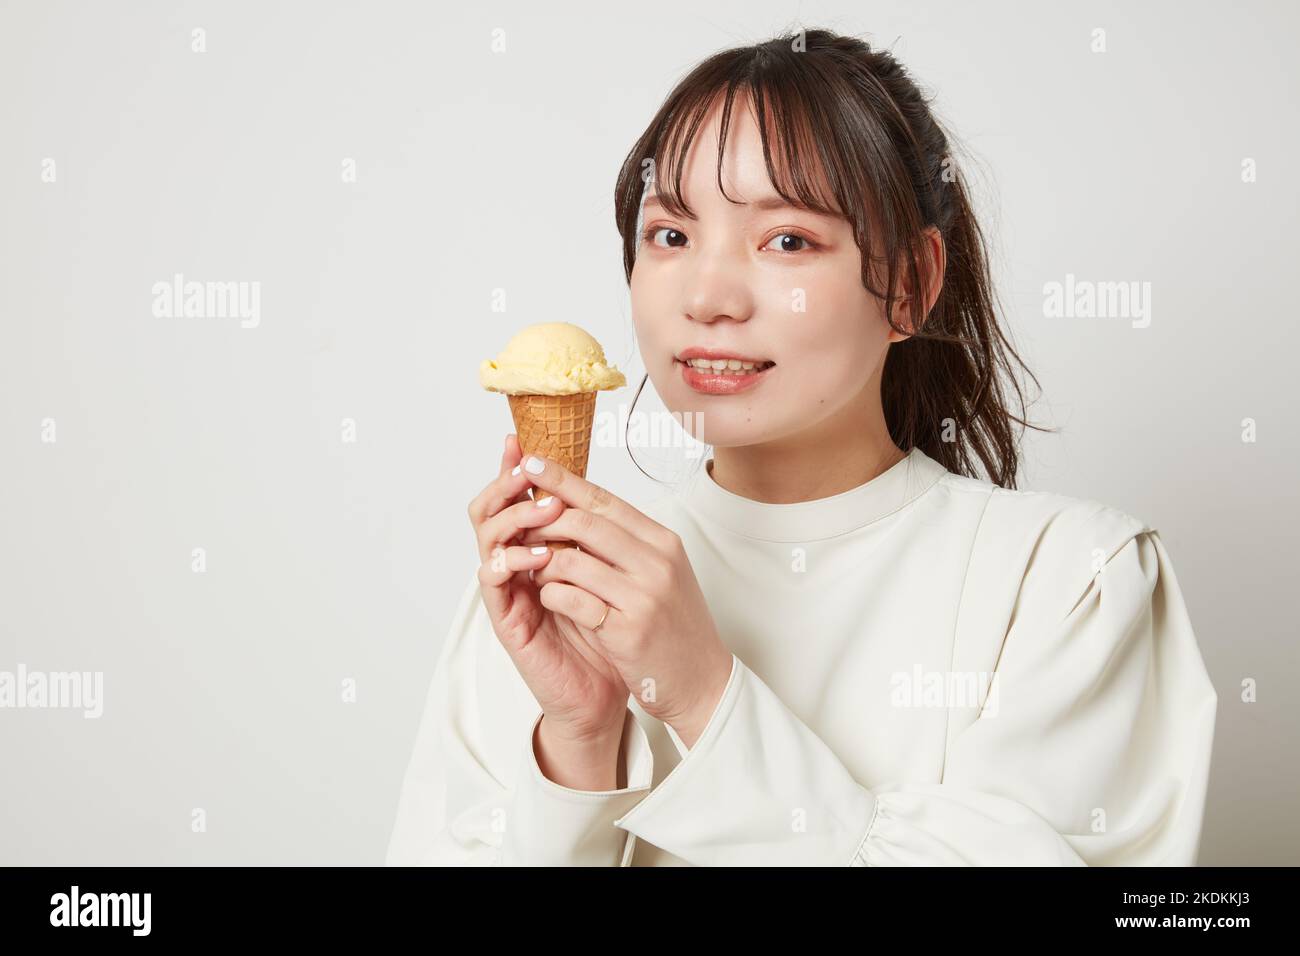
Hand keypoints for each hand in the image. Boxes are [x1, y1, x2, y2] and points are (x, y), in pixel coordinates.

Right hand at [468, 435, 630, 746]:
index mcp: (535, 546)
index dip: (512, 468)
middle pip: (487, 509)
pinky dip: (512, 561)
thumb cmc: (606, 632)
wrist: (604, 691)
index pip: (514, 497)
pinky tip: (539, 556)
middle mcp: (515, 564)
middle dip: (505, 485)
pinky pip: (493, 581)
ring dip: (514, 517)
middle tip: (529, 472)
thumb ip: (592, 534)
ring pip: (486, 538)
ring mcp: (508, 591)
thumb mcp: (606, 571)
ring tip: (546, 511)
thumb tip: (593, 488)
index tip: (518, 440)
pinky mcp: (507, 620)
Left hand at [516, 453, 734, 748]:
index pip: (605, 500)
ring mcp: (643, 596)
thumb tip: (580, 509)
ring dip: (542, 562)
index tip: (532, 462)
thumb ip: (627, 544)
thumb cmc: (675, 625)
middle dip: (543, 519)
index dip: (564, 480)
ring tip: (532, 567)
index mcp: (663, 542)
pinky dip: (551, 594)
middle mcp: (656, 562)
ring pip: (572, 559)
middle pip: (585, 522)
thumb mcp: (661, 573)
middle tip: (519, 522)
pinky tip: (548, 598)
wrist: (702, 680)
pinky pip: (572, 600)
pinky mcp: (626, 630)